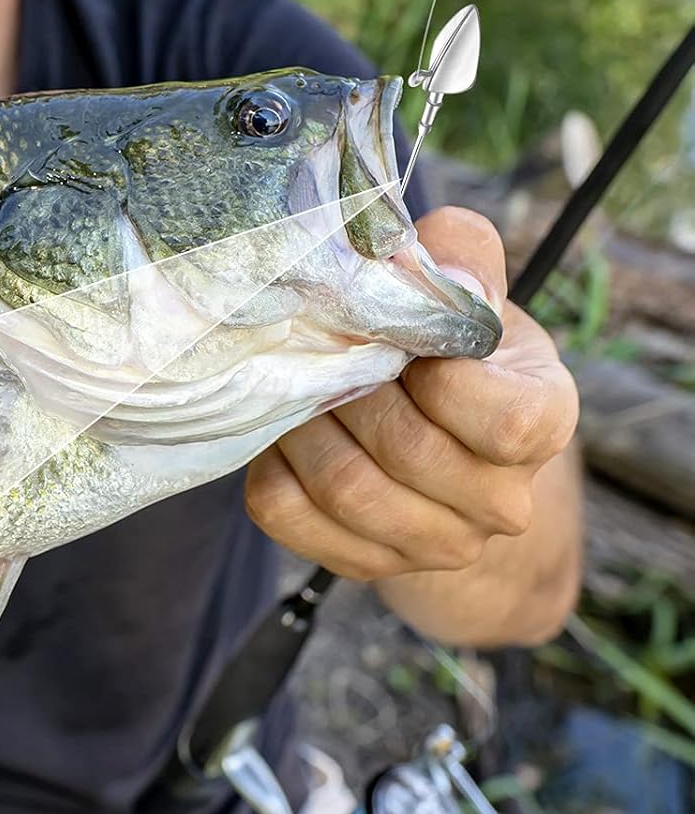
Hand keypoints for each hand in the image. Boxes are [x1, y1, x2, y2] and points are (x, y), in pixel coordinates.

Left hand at [246, 207, 579, 578]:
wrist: (439, 439)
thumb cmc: (454, 350)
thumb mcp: (473, 293)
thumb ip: (459, 257)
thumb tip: (422, 253)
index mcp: (542, 422)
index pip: (504, 422)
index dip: (437, 375)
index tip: (406, 341)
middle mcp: (502, 501)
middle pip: (407, 450)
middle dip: (353, 388)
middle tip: (330, 351)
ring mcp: (436, 543)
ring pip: (346, 490)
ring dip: (306, 425)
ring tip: (302, 386)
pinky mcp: (362, 560)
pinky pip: (290, 516)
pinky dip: (271, 466)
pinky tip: (285, 433)